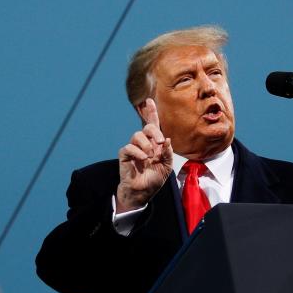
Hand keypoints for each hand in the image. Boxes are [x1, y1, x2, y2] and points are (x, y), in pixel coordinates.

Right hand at [115, 98, 173, 212]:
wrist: (143, 192)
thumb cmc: (154, 179)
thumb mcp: (166, 166)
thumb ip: (167, 153)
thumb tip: (167, 140)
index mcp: (154, 144)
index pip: (152, 125)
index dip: (151, 112)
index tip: (149, 100)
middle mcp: (144, 144)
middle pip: (147, 127)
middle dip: (154, 131)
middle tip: (160, 142)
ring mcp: (134, 149)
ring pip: (137, 135)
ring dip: (146, 144)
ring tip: (150, 156)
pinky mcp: (124, 155)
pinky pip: (128, 147)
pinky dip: (137, 152)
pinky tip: (143, 159)